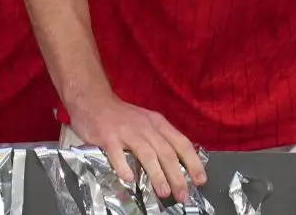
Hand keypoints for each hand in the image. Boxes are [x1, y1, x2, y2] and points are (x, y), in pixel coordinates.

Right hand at [65, 90, 205, 201]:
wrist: (95, 100)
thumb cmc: (122, 116)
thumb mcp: (148, 122)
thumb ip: (160, 139)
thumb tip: (176, 161)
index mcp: (159, 124)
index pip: (182, 144)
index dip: (193, 162)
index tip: (200, 179)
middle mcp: (147, 128)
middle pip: (167, 153)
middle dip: (178, 176)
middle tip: (184, 194)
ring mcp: (128, 132)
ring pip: (147, 155)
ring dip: (157, 175)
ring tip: (164, 192)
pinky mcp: (109, 137)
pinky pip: (117, 154)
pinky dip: (124, 166)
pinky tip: (129, 179)